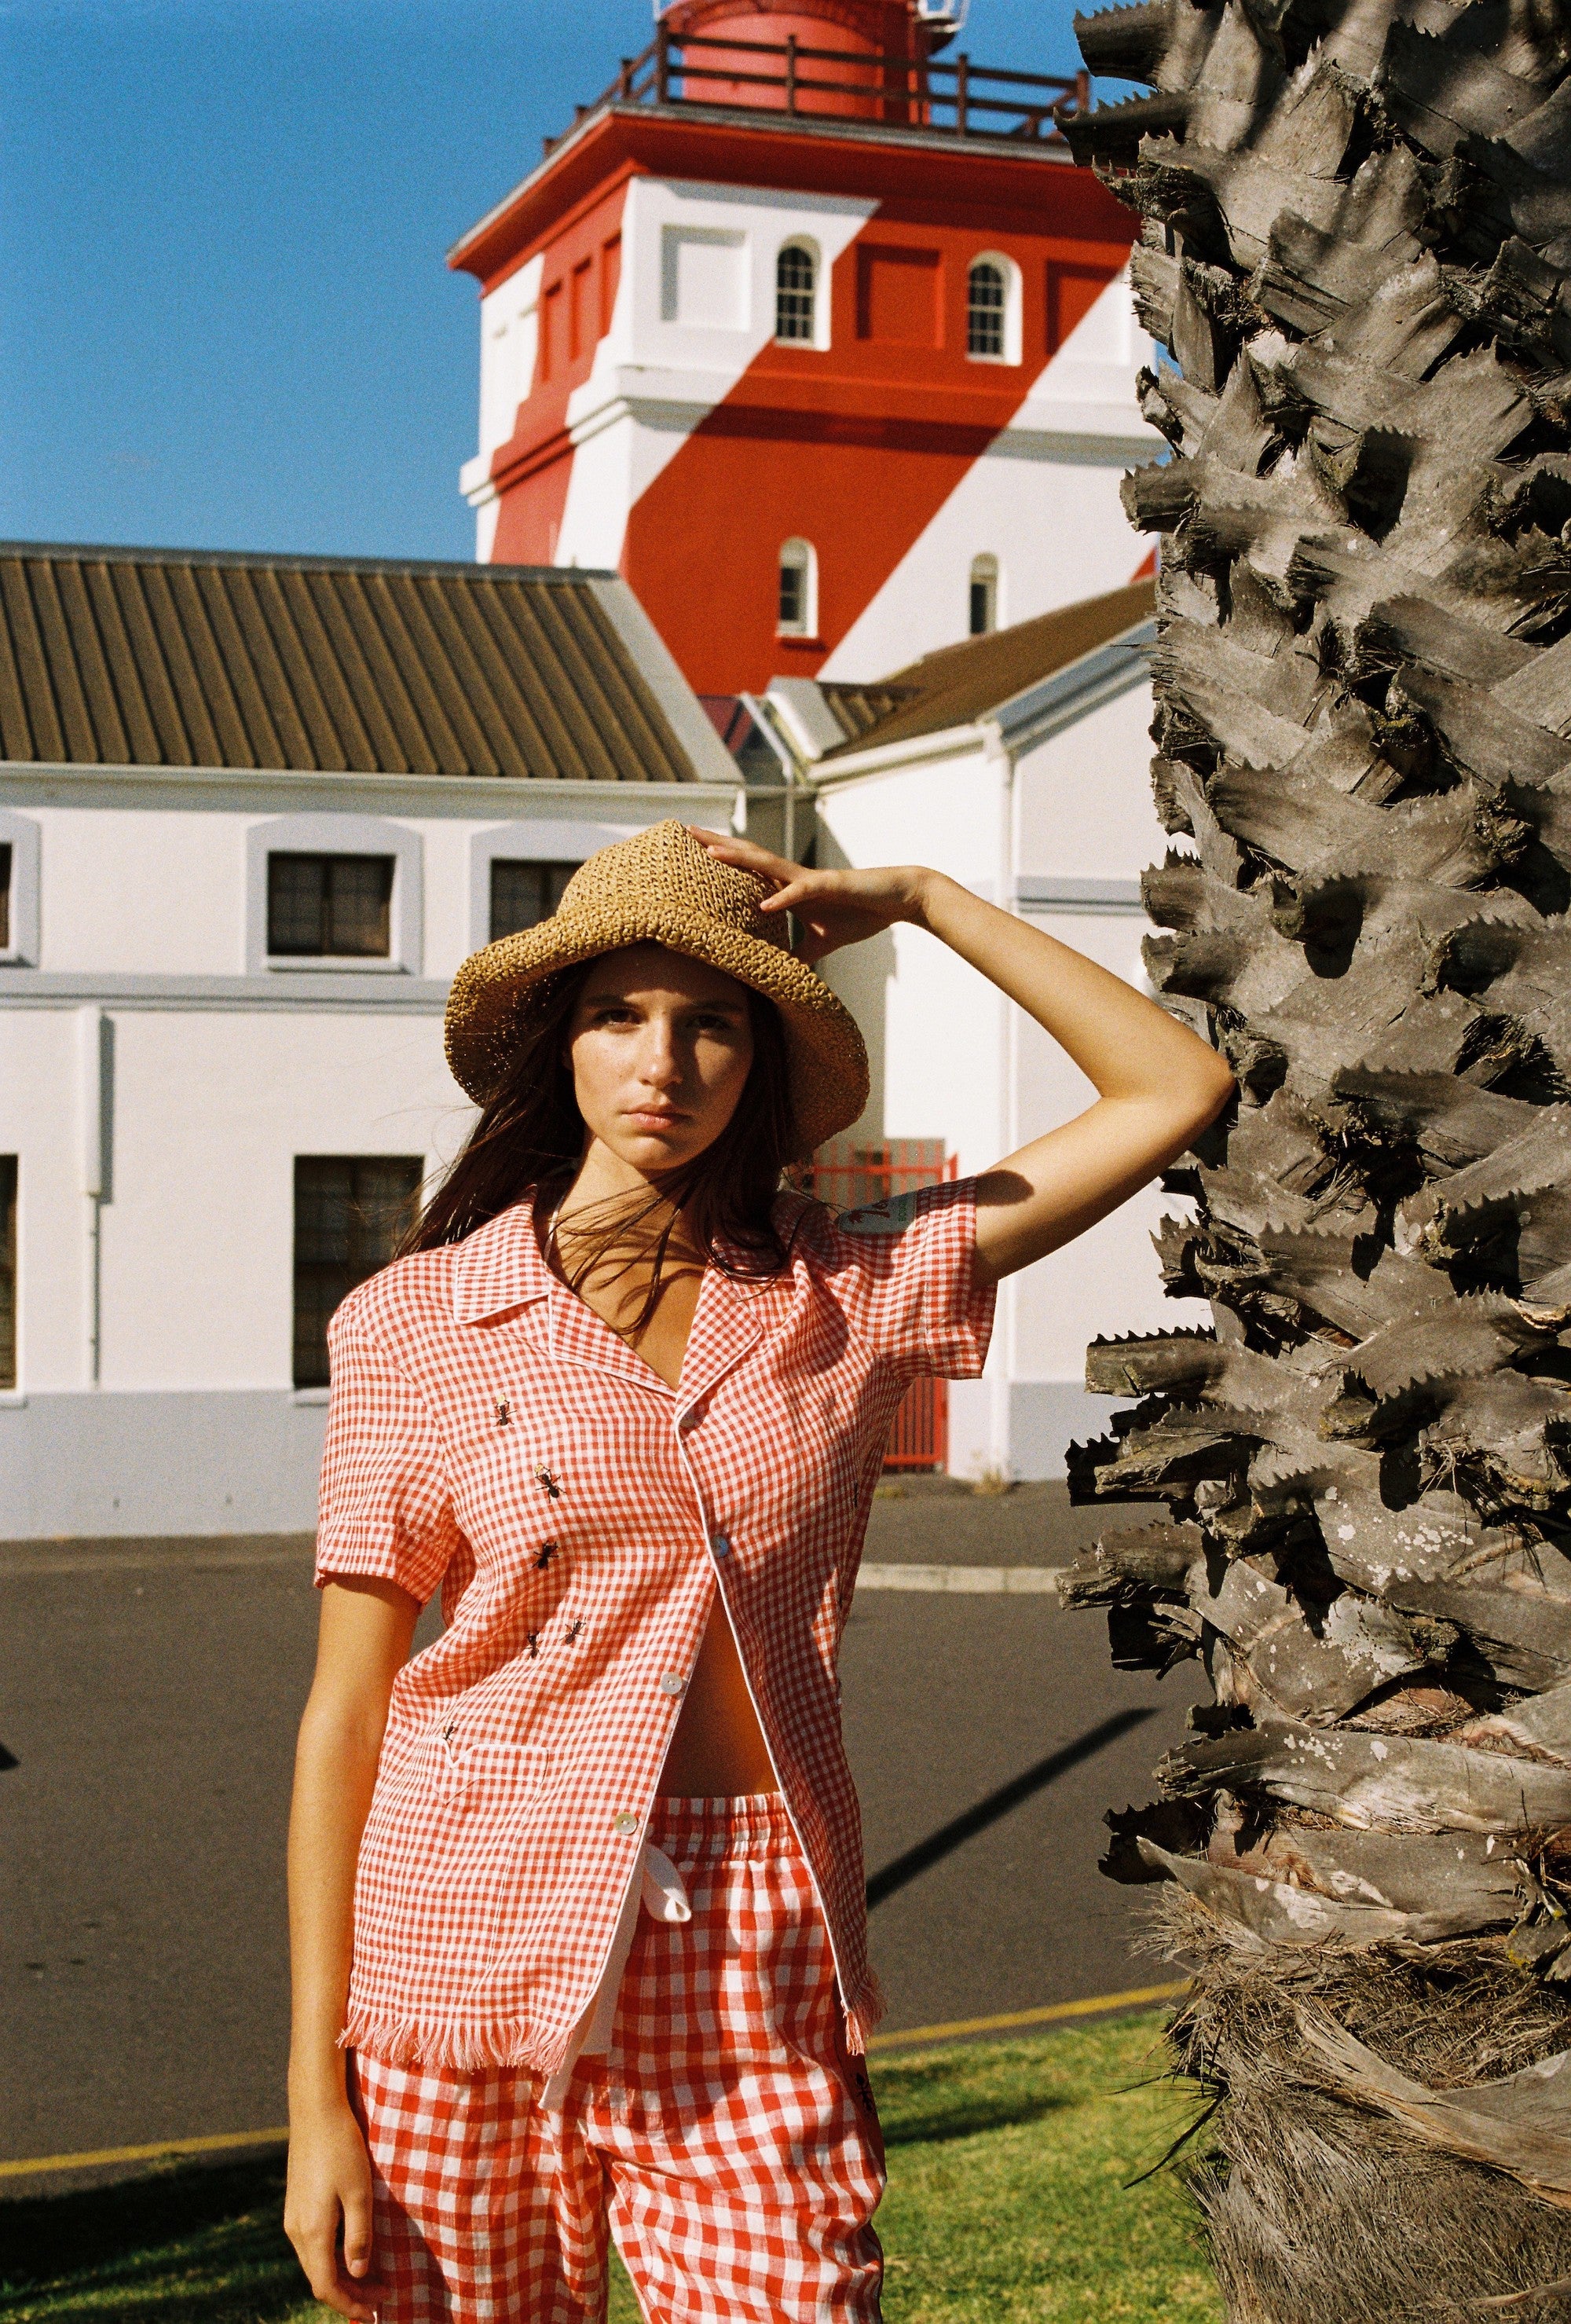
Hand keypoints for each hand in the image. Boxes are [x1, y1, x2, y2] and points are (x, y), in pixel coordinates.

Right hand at [284, 2097, 383, 2320]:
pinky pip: (312, 2246)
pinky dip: (332, 2258)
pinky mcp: (297, 2205)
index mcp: (311, 2232)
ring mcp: (293, 2217)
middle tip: (382, 2297)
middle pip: (320, 2279)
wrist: (315, 2110)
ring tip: (372, 2280)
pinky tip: (351, 2253)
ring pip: (315, 2263)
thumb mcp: (359, 2192)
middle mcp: (296, 2230)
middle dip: (350, 2294)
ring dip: (342, 2277)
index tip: (376, 2314)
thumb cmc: (342, 2148)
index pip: (327, 2287)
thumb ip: (359, 2235)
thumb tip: (359, 2274)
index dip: (350, 2305)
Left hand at [692, 831, 928, 962]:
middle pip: (748, 857)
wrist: (898, 899)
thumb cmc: (861, 914)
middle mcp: (794, 878)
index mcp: (789, 888)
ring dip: (739, 859)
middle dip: (716, 844)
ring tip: (709, 852)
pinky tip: (764, 905)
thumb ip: (799, 953)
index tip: (689, 852)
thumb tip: (778, 973)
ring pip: (769, 864)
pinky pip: (803, 892)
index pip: (746, 870)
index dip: (719, 860)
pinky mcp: (833, 885)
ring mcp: (812, 879)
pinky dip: (783, 898)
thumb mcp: (823, 942)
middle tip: (685, 829)